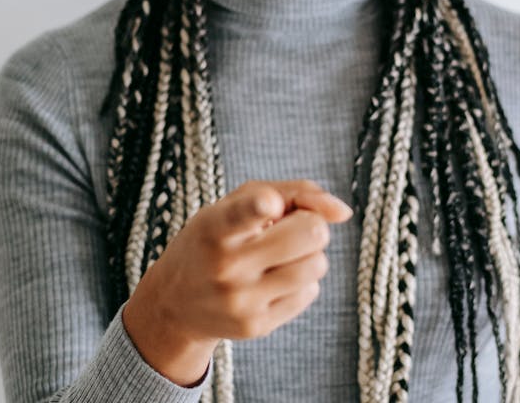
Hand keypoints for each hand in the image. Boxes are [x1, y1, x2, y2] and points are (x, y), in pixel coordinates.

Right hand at [122, 179, 352, 385]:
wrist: (175, 303)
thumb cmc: (216, 239)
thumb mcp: (235, 203)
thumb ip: (293, 192)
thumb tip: (343, 212)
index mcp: (215, 227)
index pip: (242, 215)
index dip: (260, 206)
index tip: (268, 204)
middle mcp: (226, 266)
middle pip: (310, 233)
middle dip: (311, 224)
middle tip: (289, 227)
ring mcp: (241, 301)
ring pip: (317, 264)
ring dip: (308, 255)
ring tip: (279, 256)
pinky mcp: (256, 327)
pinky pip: (310, 293)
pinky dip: (301, 282)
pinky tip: (272, 281)